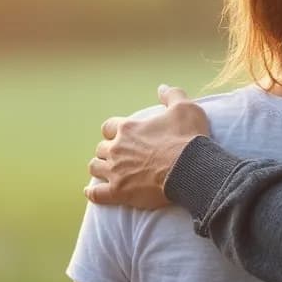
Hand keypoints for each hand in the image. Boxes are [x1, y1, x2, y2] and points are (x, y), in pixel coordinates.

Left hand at [86, 84, 209, 208]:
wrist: (190, 169)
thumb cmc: (187, 138)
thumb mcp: (185, 108)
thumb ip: (172, 95)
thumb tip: (162, 88)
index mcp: (128, 128)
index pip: (109, 127)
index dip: (113, 132)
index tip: (120, 136)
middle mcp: (117, 148)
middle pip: (101, 148)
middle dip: (108, 151)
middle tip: (119, 157)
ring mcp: (116, 171)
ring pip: (95, 168)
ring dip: (100, 168)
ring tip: (107, 172)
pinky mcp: (118, 192)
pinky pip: (96, 194)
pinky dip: (92, 193)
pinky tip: (90, 192)